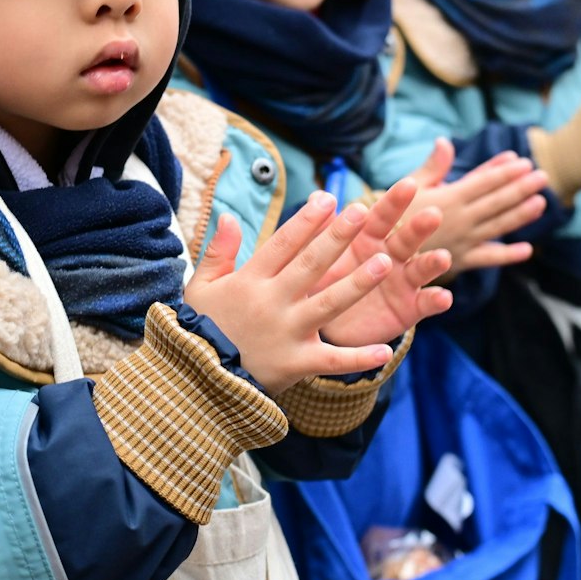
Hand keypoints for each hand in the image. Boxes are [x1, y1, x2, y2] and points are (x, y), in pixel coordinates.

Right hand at [186, 194, 408, 392]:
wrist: (194, 380)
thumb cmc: (200, 328)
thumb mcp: (202, 286)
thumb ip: (218, 251)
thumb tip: (230, 216)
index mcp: (250, 281)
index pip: (283, 244)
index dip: (306, 220)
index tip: (329, 198)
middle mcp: (272, 303)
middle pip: (311, 265)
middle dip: (337, 236)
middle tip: (362, 211)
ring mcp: (287, 333)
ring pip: (329, 304)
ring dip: (358, 283)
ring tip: (386, 262)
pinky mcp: (296, 364)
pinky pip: (332, 361)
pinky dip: (359, 358)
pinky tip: (386, 351)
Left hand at [309, 177, 454, 348]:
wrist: (326, 321)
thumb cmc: (324, 279)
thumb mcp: (319, 254)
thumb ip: (321, 228)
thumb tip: (316, 196)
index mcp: (369, 236)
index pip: (383, 215)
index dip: (395, 201)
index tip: (409, 185)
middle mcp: (391, 254)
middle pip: (407, 237)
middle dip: (420, 227)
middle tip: (433, 214)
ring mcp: (403, 281)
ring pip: (422, 268)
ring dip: (434, 262)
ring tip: (444, 258)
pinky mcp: (410, 308)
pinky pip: (425, 303)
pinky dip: (436, 301)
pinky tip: (444, 298)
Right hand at [401, 139, 548, 271]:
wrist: (380, 253)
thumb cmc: (392, 215)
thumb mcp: (409, 187)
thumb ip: (433, 166)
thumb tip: (445, 142)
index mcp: (449, 198)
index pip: (484, 182)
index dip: (505, 171)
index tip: (524, 162)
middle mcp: (461, 219)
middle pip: (497, 201)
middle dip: (521, 188)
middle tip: (542, 176)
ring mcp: (463, 241)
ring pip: (498, 226)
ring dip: (521, 215)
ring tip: (541, 203)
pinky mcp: (461, 261)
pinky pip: (487, 258)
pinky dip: (507, 255)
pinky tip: (526, 250)